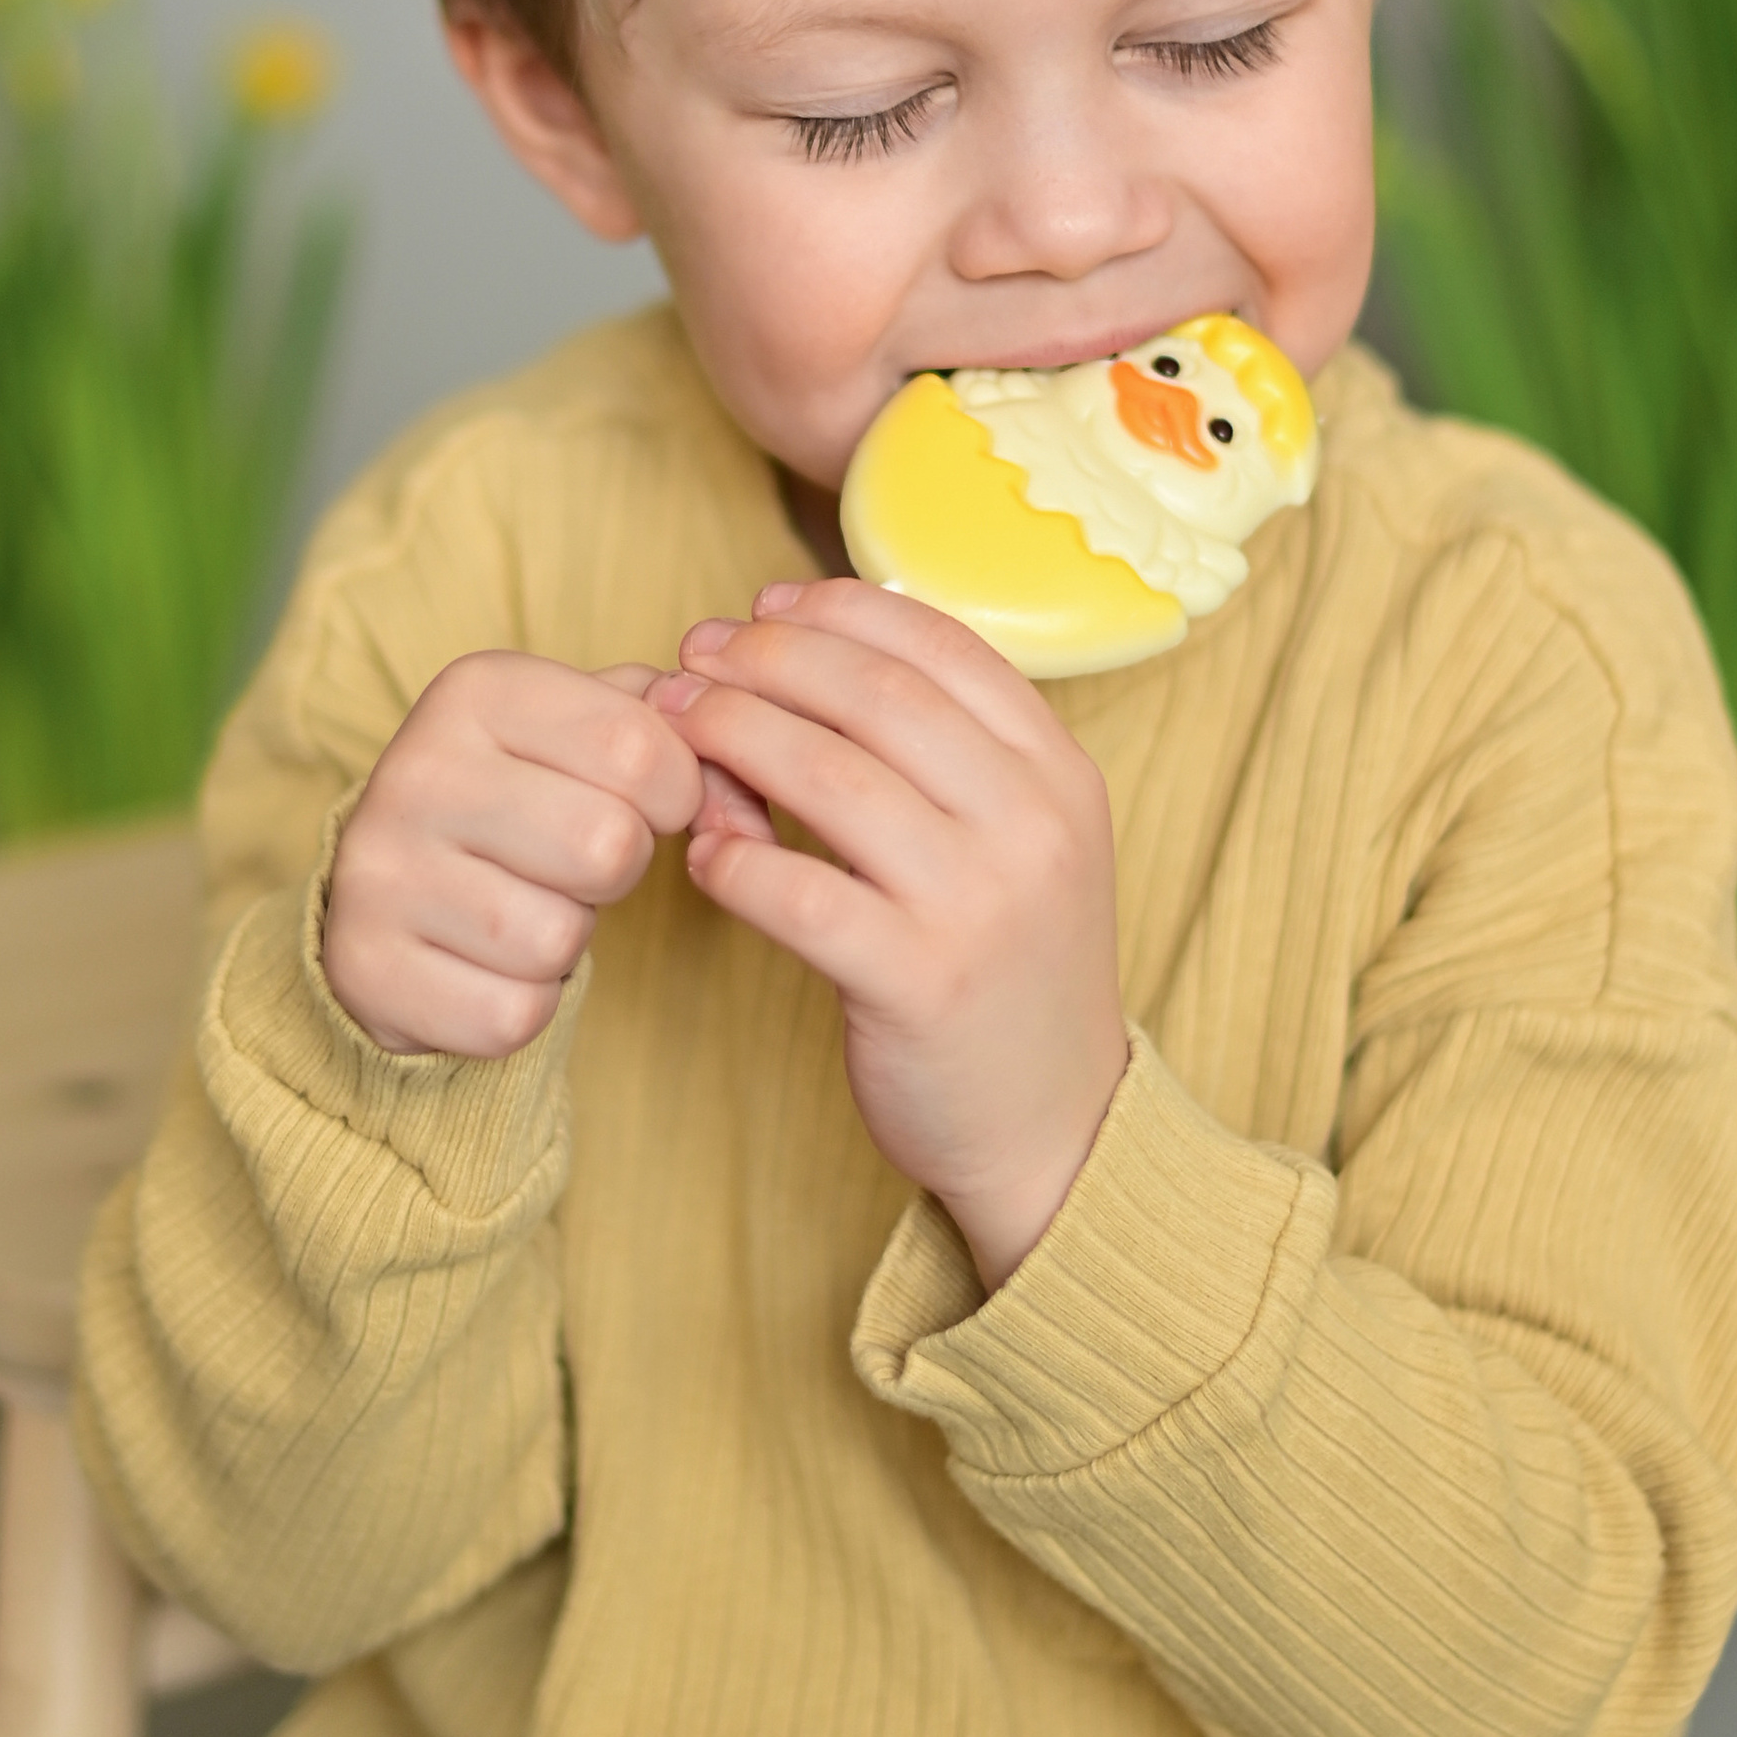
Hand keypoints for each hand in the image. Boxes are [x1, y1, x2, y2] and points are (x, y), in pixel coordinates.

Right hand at [325, 655, 704, 1059]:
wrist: (390, 896)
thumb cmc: (523, 801)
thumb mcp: (588, 733)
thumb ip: (681, 736)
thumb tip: (740, 786)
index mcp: (475, 690)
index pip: (638, 747)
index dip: (674, 794)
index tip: (640, 801)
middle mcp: (414, 770)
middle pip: (606, 846)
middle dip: (619, 868)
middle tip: (577, 862)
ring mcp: (378, 872)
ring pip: (557, 937)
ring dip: (567, 938)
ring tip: (526, 904)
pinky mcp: (370, 970)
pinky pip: (513, 1013)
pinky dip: (524, 1003)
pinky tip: (486, 963)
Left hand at [652, 580, 1125, 1284]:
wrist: (1062, 1132)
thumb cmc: (1012, 971)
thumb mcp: (1020, 843)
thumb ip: (945, 756)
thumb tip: (812, 654)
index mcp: (1060, 772)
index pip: (942, 646)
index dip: (836, 611)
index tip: (761, 605)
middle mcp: (1032, 824)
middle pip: (876, 695)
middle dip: (766, 660)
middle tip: (693, 660)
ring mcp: (979, 903)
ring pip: (831, 777)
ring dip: (732, 738)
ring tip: (675, 731)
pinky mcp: (919, 982)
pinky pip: (798, 895)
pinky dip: (733, 861)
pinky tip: (702, 853)